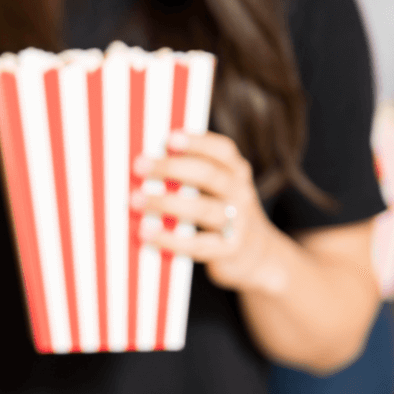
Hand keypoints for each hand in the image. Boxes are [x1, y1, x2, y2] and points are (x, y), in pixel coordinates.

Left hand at [131, 131, 277, 291]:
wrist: (258, 254)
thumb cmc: (220, 211)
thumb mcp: (216, 189)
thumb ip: (190, 174)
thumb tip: (143, 161)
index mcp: (236, 171)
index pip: (221, 150)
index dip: (196, 143)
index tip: (169, 138)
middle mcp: (240, 192)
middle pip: (209, 175)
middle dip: (171, 168)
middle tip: (139, 166)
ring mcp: (237, 222)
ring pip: (202, 209)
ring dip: (166, 202)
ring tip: (136, 200)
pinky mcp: (227, 249)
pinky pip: (197, 244)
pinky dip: (170, 238)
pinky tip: (146, 232)